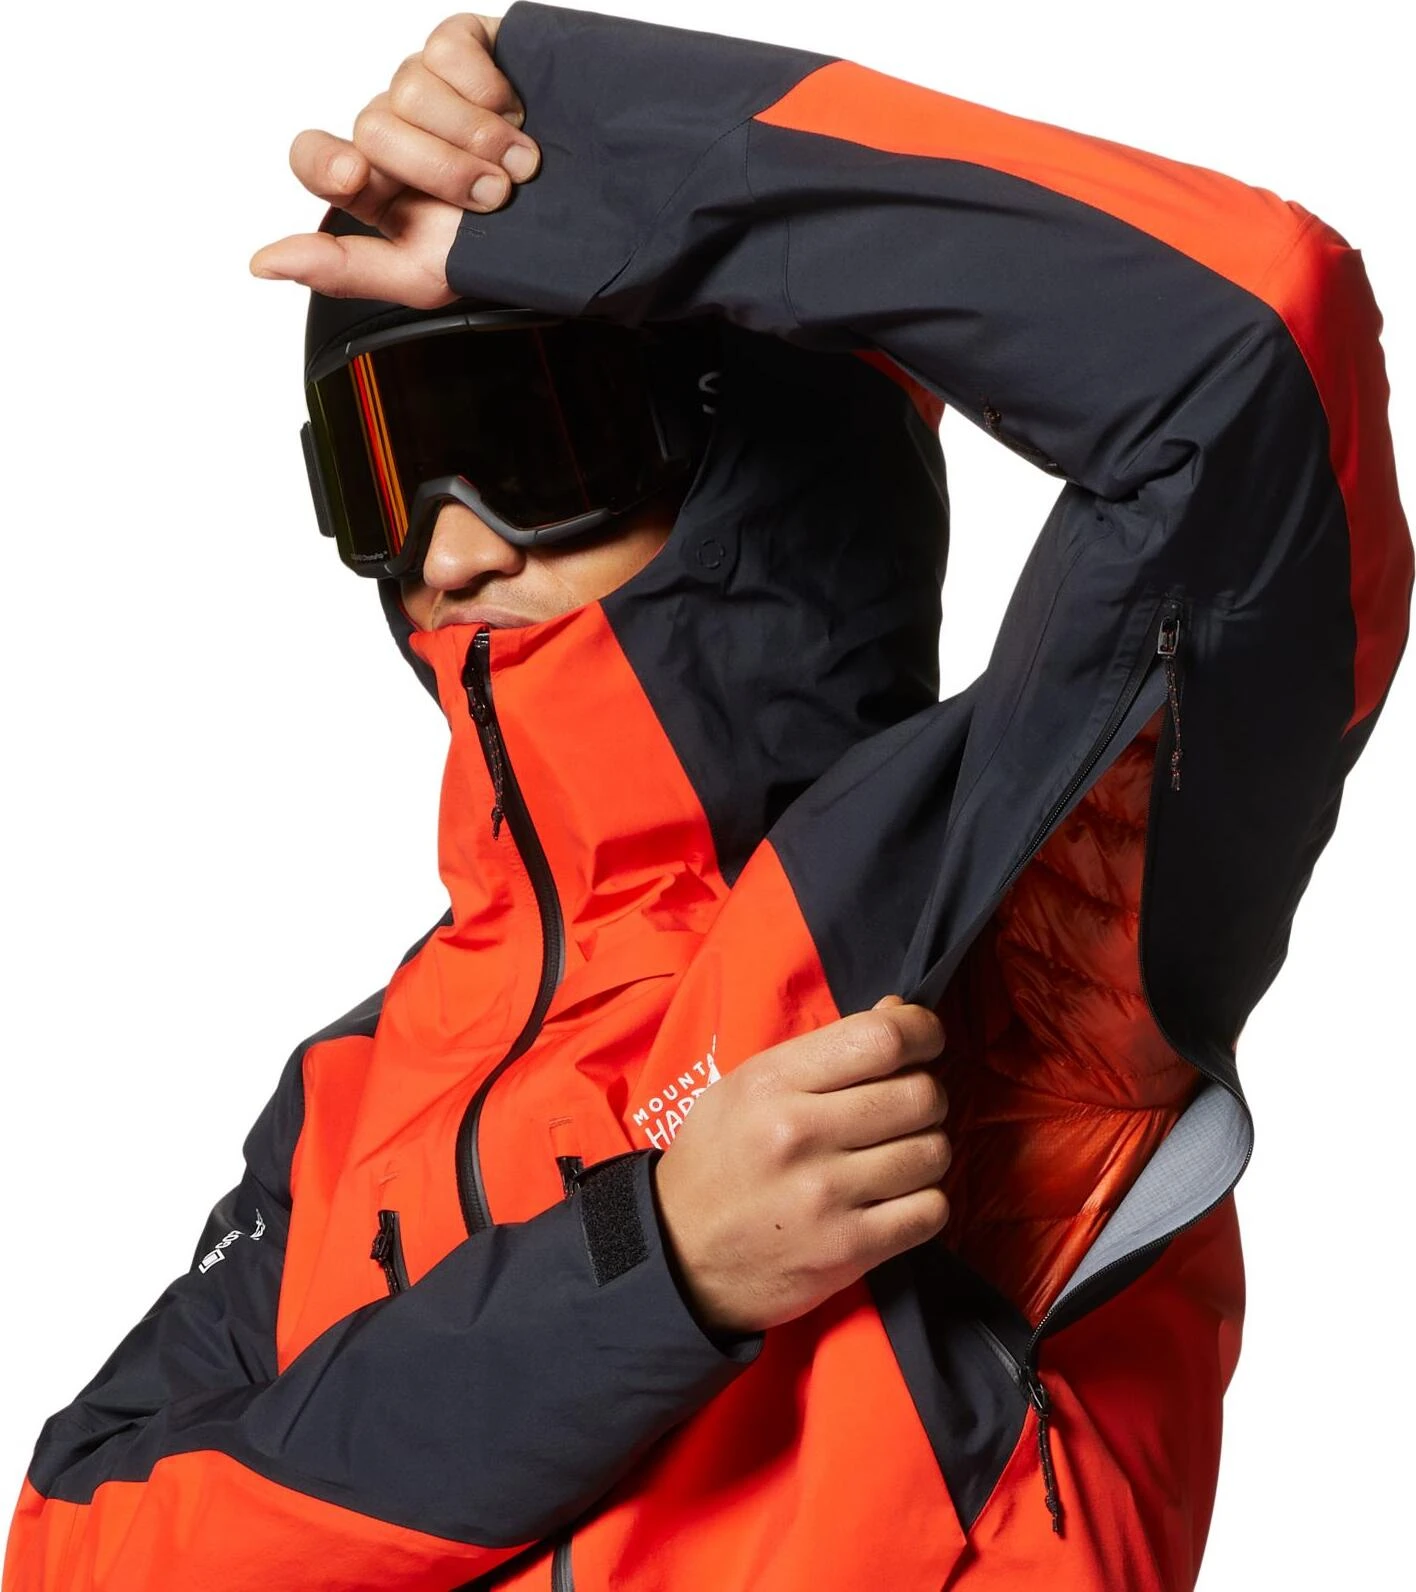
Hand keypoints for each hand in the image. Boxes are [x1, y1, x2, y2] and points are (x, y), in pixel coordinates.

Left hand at [248, 13, 538, 303]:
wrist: (593, 214)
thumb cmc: (513, 250)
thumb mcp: (429, 278)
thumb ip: (346, 271)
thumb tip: (267, 262)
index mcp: (377, 187)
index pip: (314, 156)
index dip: (327, 162)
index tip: (360, 180)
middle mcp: (395, 130)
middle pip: (373, 126)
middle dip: (441, 169)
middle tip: (493, 197)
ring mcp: (428, 86)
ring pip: (410, 87)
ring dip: (475, 136)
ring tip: (519, 163)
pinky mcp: (463, 46)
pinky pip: (447, 50)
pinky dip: (488, 90)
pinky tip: (516, 114)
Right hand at [653, 995, 951, 1336]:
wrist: (679, 1256)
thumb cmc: (719, 1159)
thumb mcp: (749, 1085)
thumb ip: (825, 1050)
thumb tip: (900, 1012)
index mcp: (773, 1082)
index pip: (881, 1038)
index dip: (922, 1032)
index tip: (924, 1042)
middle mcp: (800, 1132)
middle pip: (922, 1094)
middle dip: (926, 1095)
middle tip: (903, 1108)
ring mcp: (826, 1195)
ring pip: (934, 1152)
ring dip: (926, 1150)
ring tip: (896, 1155)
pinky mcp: (849, 1250)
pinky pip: (931, 1211)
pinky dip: (925, 1202)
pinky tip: (897, 1198)